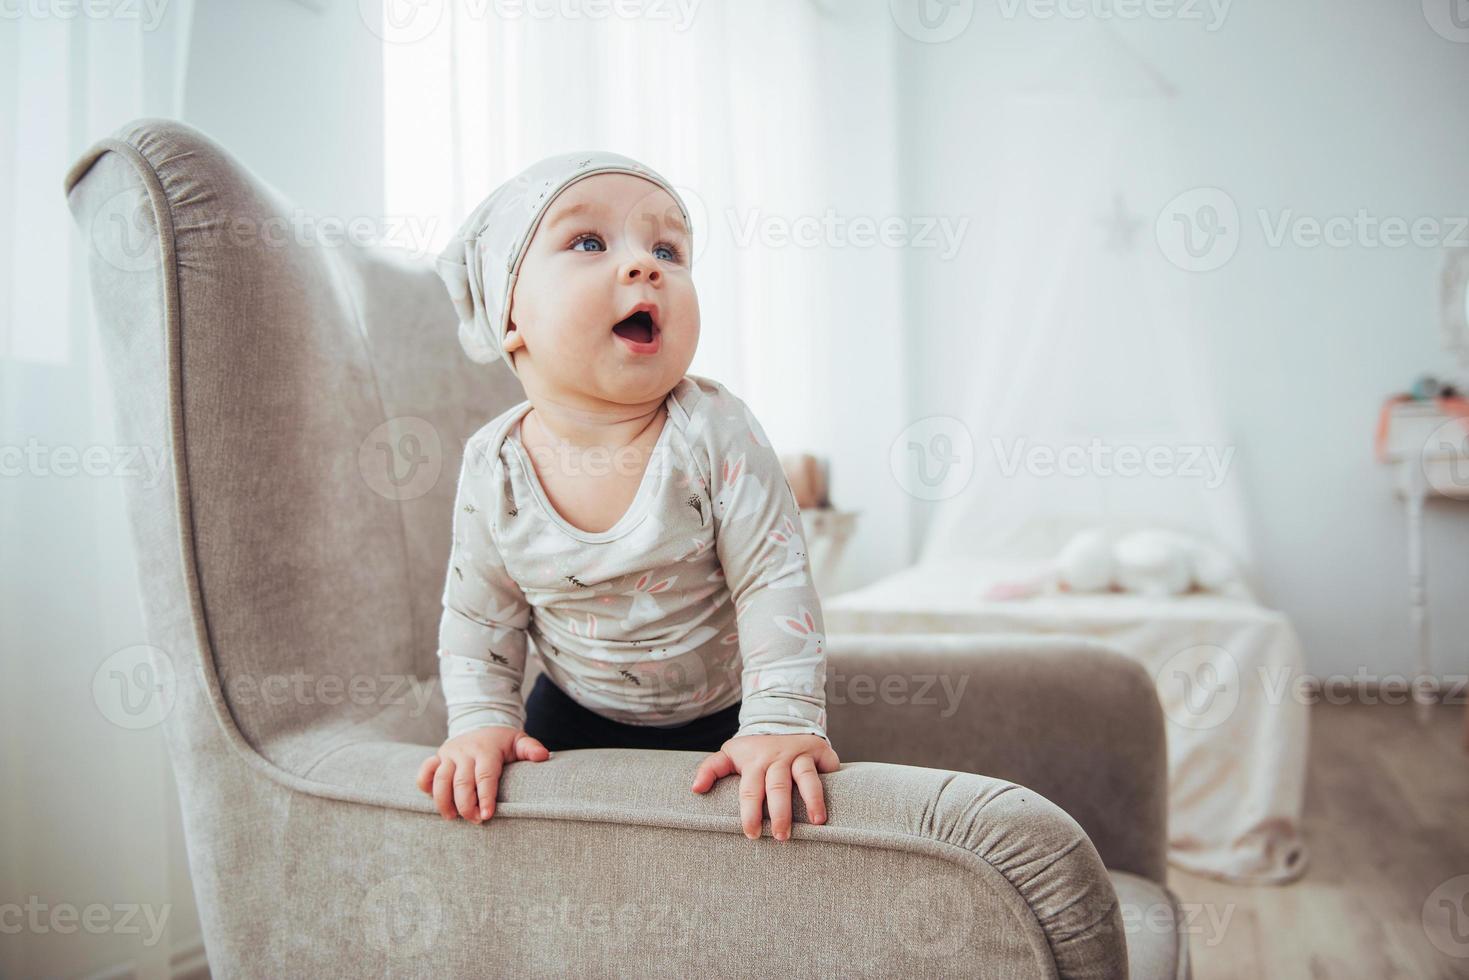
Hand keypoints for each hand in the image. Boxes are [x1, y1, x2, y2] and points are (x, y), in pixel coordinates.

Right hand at [416, 726, 550, 822]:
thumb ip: (530, 748)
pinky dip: (425, 787)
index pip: (485, 776)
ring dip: (444, 802)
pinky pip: (424, 773)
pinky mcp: (437, 758)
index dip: (486, 797)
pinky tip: (434, 801)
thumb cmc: (501, 741)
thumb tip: (543, 756)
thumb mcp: (518, 741)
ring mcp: (448, 755)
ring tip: (453, 818)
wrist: (479, 723)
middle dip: (466, 805)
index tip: (488, 815)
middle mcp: (464, 752)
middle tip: (476, 821)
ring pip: (440, 781)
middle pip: (461, 783)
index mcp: (486, 750)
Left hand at [690, 733, 839, 840]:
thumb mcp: (730, 754)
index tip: (752, 834)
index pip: (750, 790)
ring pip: (807, 777)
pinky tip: (837, 803)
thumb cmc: (755, 750)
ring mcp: (802, 754)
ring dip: (813, 800)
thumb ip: (710, 769)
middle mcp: (779, 757)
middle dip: (780, 813)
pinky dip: (833, 782)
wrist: (783, 720)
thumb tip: (695, 789)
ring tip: (817, 823)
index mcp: (755, 761)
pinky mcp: (822, 751)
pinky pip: (829, 768)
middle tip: (782, 837)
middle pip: (778, 786)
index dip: (750, 813)